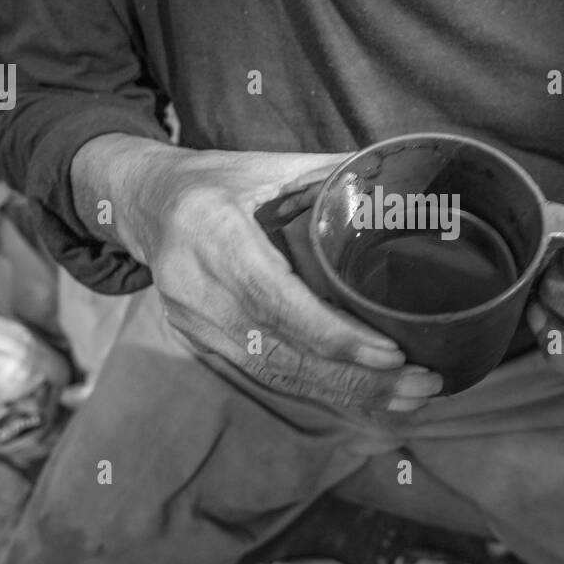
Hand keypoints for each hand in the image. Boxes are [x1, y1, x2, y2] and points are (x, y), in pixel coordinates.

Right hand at [80, 139, 444, 411]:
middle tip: (422, 384)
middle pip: (282, 349)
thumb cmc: (211, 181)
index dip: (333, 334)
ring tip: (409, 397)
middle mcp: (195, 287)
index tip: (390, 352)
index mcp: (212, 234)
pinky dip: (318, 388)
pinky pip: (265, 374)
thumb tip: (397, 170)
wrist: (141, 203)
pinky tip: (365, 397)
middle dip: (356, 376)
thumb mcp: (264, 166)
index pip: (277, 300)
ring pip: (276, 372)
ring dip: (345, 392)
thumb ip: (328, 174)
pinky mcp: (200, 341)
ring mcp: (194, 322)